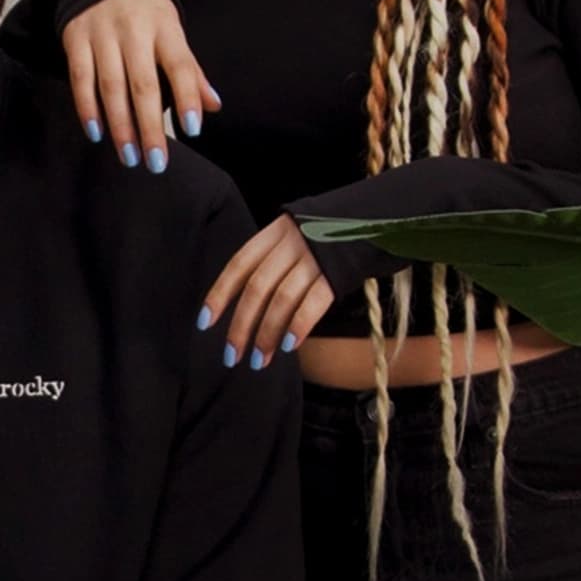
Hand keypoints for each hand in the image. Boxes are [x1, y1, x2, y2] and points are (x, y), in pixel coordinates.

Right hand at [63, 0, 220, 173]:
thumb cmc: (145, 14)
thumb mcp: (172, 32)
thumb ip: (190, 70)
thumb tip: (213, 106)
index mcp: (165, 27)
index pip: (180, 65)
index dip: (187, 97)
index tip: (191, 130)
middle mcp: (134, 29)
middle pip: (143, 84)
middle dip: (150, 126)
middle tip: (156, 162)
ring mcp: (102, 33)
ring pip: (111, 86)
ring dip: (120, 126)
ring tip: (130, 157)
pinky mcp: (76, 38)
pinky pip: (80, 78)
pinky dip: (87, 108)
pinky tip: (97, 134)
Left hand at [200, 212, 335, 369]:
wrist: (376, 220)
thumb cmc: (327, 238)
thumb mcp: (294, 238)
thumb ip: (272, 264)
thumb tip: (248, 309)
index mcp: (274, 233)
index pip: (239, 266)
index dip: (219, 294)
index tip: (204, 323)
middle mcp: (291, 243)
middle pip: (257, 288)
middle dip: (241, 325)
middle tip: (231, 355)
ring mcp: (315, 257)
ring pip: (282, 299)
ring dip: (267, 333)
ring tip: (259, 360)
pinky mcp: (337, 273)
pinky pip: (313, 303)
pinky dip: (299, 325)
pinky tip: (289, 346)